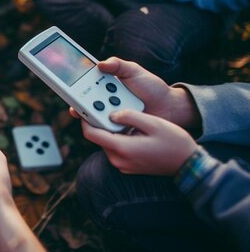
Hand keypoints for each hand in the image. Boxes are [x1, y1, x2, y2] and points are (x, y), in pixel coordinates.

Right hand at [69, 57, 199, 128]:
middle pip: (82, 102)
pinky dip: (103, 126)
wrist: (169, 108)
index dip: (70, 85)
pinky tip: (111, 122)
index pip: (82, 85)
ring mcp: (108, 115)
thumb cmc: (152, 87)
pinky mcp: (115, 129)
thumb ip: (119, 65)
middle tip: (79, 102)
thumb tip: (100, 64)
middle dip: (78, 102)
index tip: (64, 85)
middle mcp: (102, 100)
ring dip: (93, 114)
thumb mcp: (135, 71)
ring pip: (91, 116)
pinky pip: (104, 129)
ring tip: (106, 110)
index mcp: (103, 85)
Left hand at [81, 110, 197, 174]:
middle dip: (98, 121)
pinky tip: (128, 127)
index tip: (83, 106)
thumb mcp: (152, 123)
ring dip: (109, 129)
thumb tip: (111, 114)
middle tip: (103, 105)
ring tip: (119, 115)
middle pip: (98, 137)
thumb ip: (129, 116)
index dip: (84, 119)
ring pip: (106, 142)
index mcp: (122, 148)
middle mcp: (118, 160)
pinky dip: (117, 137)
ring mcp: (122, 165)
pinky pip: (116, 148)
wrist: (189, 165)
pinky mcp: (127, 166)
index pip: (91, 134)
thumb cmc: (174, 143)